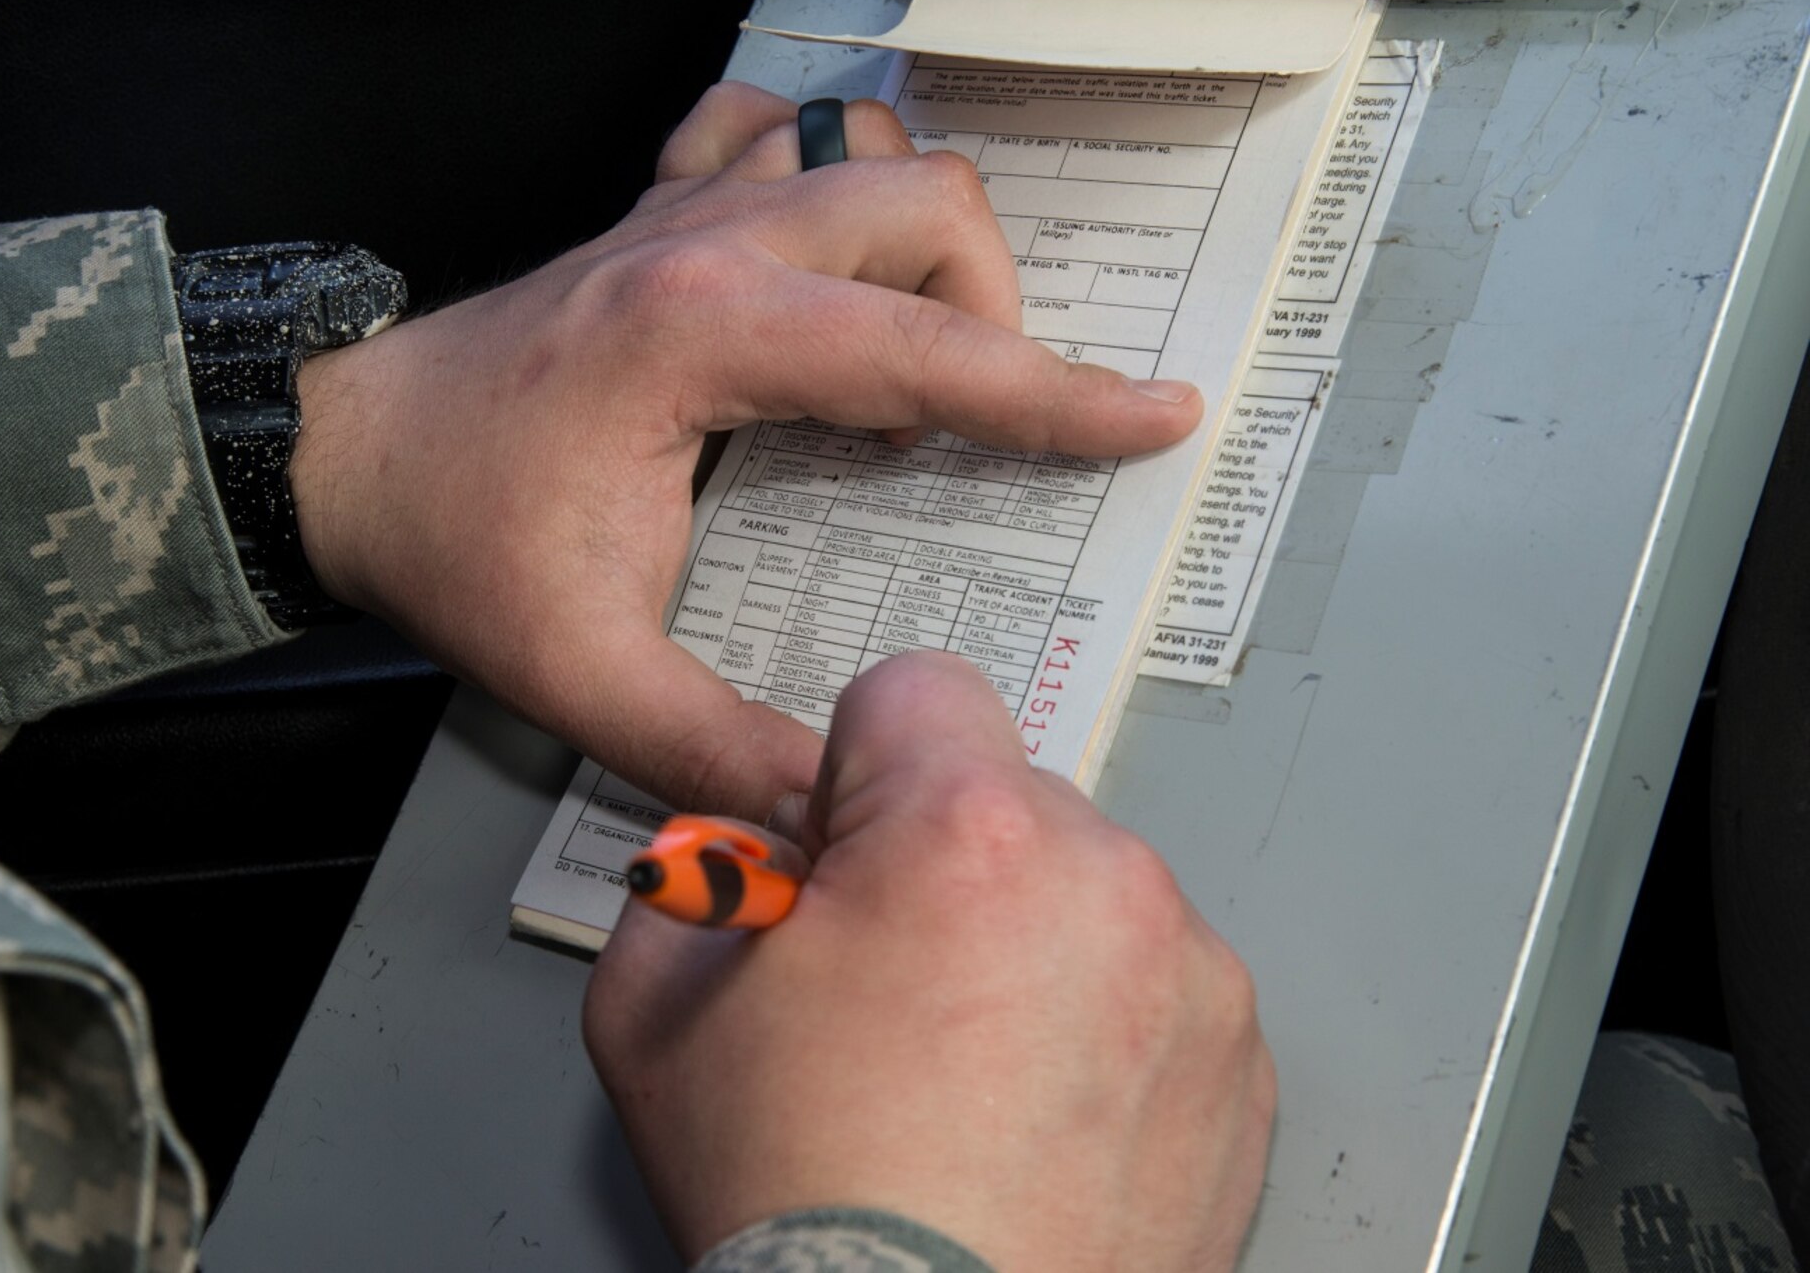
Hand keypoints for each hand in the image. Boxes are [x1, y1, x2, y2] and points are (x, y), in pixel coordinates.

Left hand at [291, 83, 1202, 820]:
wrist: (346, 456)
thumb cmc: (455, 542)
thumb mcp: (584, 673)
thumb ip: (718, 751)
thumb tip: (835, 813)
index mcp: (706, 338)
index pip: (928, 353)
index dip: (1059, 397)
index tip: (1154, 417)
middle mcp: (710, 246)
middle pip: (929, 210)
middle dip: (990, 317)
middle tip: (958, 430)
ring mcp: (685, 210)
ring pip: (873, 155)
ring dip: (925, 249)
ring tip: (896, 364)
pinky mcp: (660, 214)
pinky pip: (772, 134)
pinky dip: (825, 177)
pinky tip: (815, 266)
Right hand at [584, 652, 1275, 1271]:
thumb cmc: (802, 1205)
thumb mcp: (654, 1003)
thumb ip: (701, 868)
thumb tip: (753, 848)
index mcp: (963, 833)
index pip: (917, 687)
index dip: (855, 769)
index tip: (843, 853)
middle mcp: (1104, 880)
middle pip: (1006, 797)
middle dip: (943, 864)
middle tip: (889, 992)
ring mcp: (1191, 976)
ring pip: (1087, 893)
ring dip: (1030, 946)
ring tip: (966, 1076)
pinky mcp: (1239, 1066)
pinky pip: (1156, 988)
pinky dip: (1102, 1030)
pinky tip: (1035, 1116)